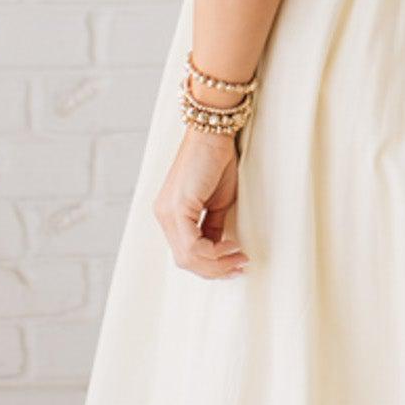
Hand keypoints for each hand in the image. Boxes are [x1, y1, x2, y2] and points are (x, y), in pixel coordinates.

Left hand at [153, 125, 249, 278]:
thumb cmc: (216, 162)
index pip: (186, 254)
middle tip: (240, 266)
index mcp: (170, 216)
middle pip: (185, 261)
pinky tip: (231, 245)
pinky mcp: (177, 208)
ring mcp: (167, 213)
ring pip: (188, 257)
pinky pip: (192, 245)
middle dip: (216, 270)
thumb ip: (213, 228)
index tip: (237, 263)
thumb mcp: (217, 203)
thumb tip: (220, 250)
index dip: (212, 266)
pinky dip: (214, 252)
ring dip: (217, 263)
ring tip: (239, 257)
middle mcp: (163, 216)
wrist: (212, 134)